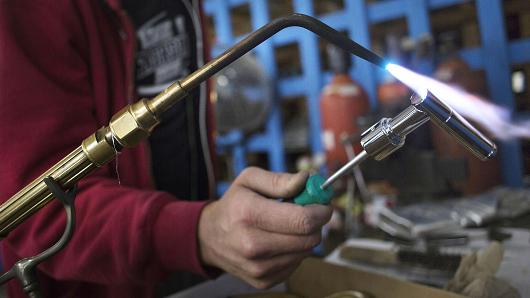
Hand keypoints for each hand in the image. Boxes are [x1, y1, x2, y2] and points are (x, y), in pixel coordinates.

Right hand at [198, 167, 331, 288]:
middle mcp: (252, 245)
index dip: (321, 211)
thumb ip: (279, 179)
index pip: (302, 220)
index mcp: (249, 214)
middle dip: (316, 224)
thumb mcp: (249, 180)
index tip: (324, 205)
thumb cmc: (233, 204)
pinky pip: (296, 265)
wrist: (209, 238)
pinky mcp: (262, 281)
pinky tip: (281, 241)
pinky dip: (295, 252)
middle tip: (310, 212)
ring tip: (288, 226)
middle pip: (309, 239)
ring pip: (305, 252)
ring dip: (305, 238)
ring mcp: (257, 267)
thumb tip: (307, 180)